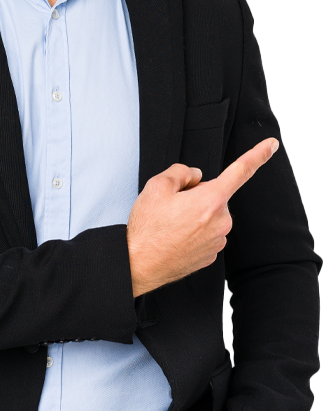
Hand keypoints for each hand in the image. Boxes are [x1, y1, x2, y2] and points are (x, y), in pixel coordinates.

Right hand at [126, 138, 279, 296]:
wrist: (138, 265)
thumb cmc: (147, 229)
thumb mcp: (157, 186)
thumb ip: (182, 172)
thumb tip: (195, 176)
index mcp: (211, 200)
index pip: (241, 171)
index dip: (258, 154)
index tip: (271, 144)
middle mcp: (221, 222)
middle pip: (214, 196)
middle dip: (197, 196)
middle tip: (172, 207)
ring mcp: (217, 241)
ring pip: (210, 216)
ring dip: (194, 216)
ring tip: (170, 226)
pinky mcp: (210, 256)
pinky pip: (206, 235)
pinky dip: (193, 233)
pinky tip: (174, 238)